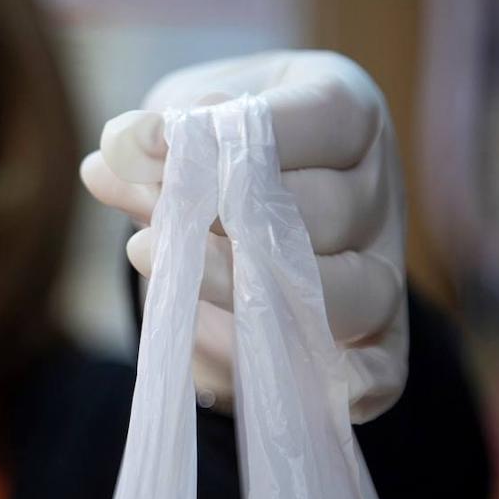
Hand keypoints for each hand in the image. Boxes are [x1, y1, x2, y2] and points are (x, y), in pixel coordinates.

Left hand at [80, 51, 407, 422]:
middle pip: (327, 211)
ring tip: (170, 273)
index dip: (246, 133)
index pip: (326, 116)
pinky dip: (348, 382)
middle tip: (154, 225)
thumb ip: (151, 135)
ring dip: (246, 291)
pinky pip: (378, 370)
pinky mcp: (375, 340)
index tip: (157, 145)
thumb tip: (116, 157)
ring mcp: (382, 269)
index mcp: (349, 114)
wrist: (240, 202)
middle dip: (231, 221)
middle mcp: (378, 190)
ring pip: (347, 293)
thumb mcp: (181, 117)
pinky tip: (297, 385)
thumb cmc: (216, 144)